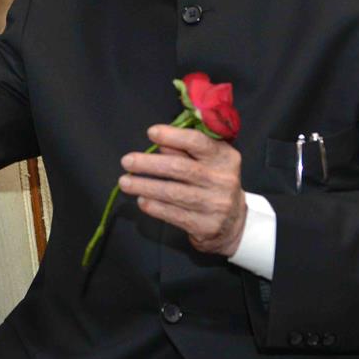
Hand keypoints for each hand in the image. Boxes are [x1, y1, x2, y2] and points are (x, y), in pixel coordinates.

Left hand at [117, 125, 246, 256]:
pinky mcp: (205, 226)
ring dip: (145, 186)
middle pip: (180, 168)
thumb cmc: (214, 184)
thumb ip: (186, 151)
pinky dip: (154, 206)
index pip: (198, 142)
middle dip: (149, 164)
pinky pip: (173, 214)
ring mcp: (215, 205)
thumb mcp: (209, 163)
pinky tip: (141, 200)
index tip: (151, 133)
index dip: (173, 136)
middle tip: (127, 161)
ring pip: (173, 193)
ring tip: (125, 182)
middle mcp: (223, 180)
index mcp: (225, 158)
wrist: (233, 224)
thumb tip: (160, 143)